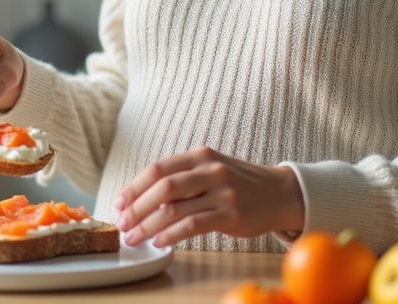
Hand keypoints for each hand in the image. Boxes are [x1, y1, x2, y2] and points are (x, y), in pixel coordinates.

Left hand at [113, 147, 304, 247]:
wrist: (278, 193)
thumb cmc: (238, 183)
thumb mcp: (211, 169)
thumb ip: (183, 177)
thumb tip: (141, 198)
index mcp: (201, 156)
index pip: (158, 169)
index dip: (134, 187)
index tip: (119, 203)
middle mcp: (211, 170)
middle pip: (162, 188)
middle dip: (136, 208)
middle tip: (121, 224)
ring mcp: (222, 192)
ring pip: (174, 209)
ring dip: (148, 226)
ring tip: (134, 237)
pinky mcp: (231, 214)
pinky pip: (193, 224)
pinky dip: (171, 235)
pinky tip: (159, 242)